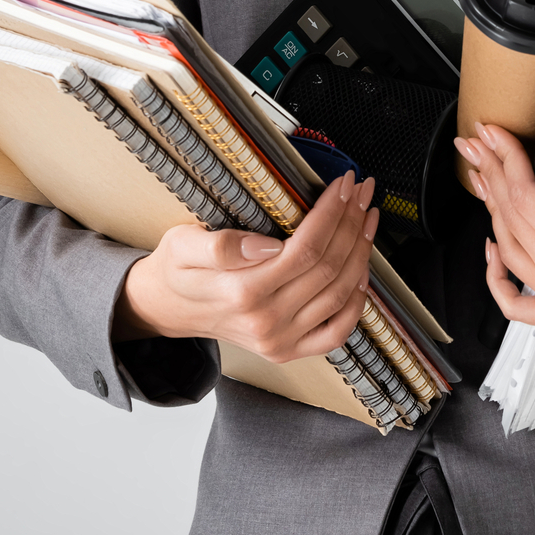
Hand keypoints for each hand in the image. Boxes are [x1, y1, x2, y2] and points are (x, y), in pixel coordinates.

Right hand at [114, 174, 380, 363]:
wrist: (168, 309)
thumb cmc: (177, 270)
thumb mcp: (182, 245)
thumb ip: (220, 246)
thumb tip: (266, 246)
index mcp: (242, 292)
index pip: (307, 248)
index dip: (332, 213)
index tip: (344, 184)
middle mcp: (266, 322)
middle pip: (329, 267)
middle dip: (352, 222)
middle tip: (363, 191)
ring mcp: (280, 341)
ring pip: (339, 293)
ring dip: (361, 251)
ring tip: (367, 217)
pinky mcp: (288, 350)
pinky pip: (336, 332)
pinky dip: (356, 302)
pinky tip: (361, 271)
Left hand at [458, 123, 534, 331]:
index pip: (526, 197)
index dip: (506, 160)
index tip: (493, 136)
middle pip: (511, 220)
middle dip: (492, 176)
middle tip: (478, 147)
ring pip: (509, 252)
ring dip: (492, 213)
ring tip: (483, 179)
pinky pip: (517, 305)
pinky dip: (498, 280)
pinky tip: (492, 252)